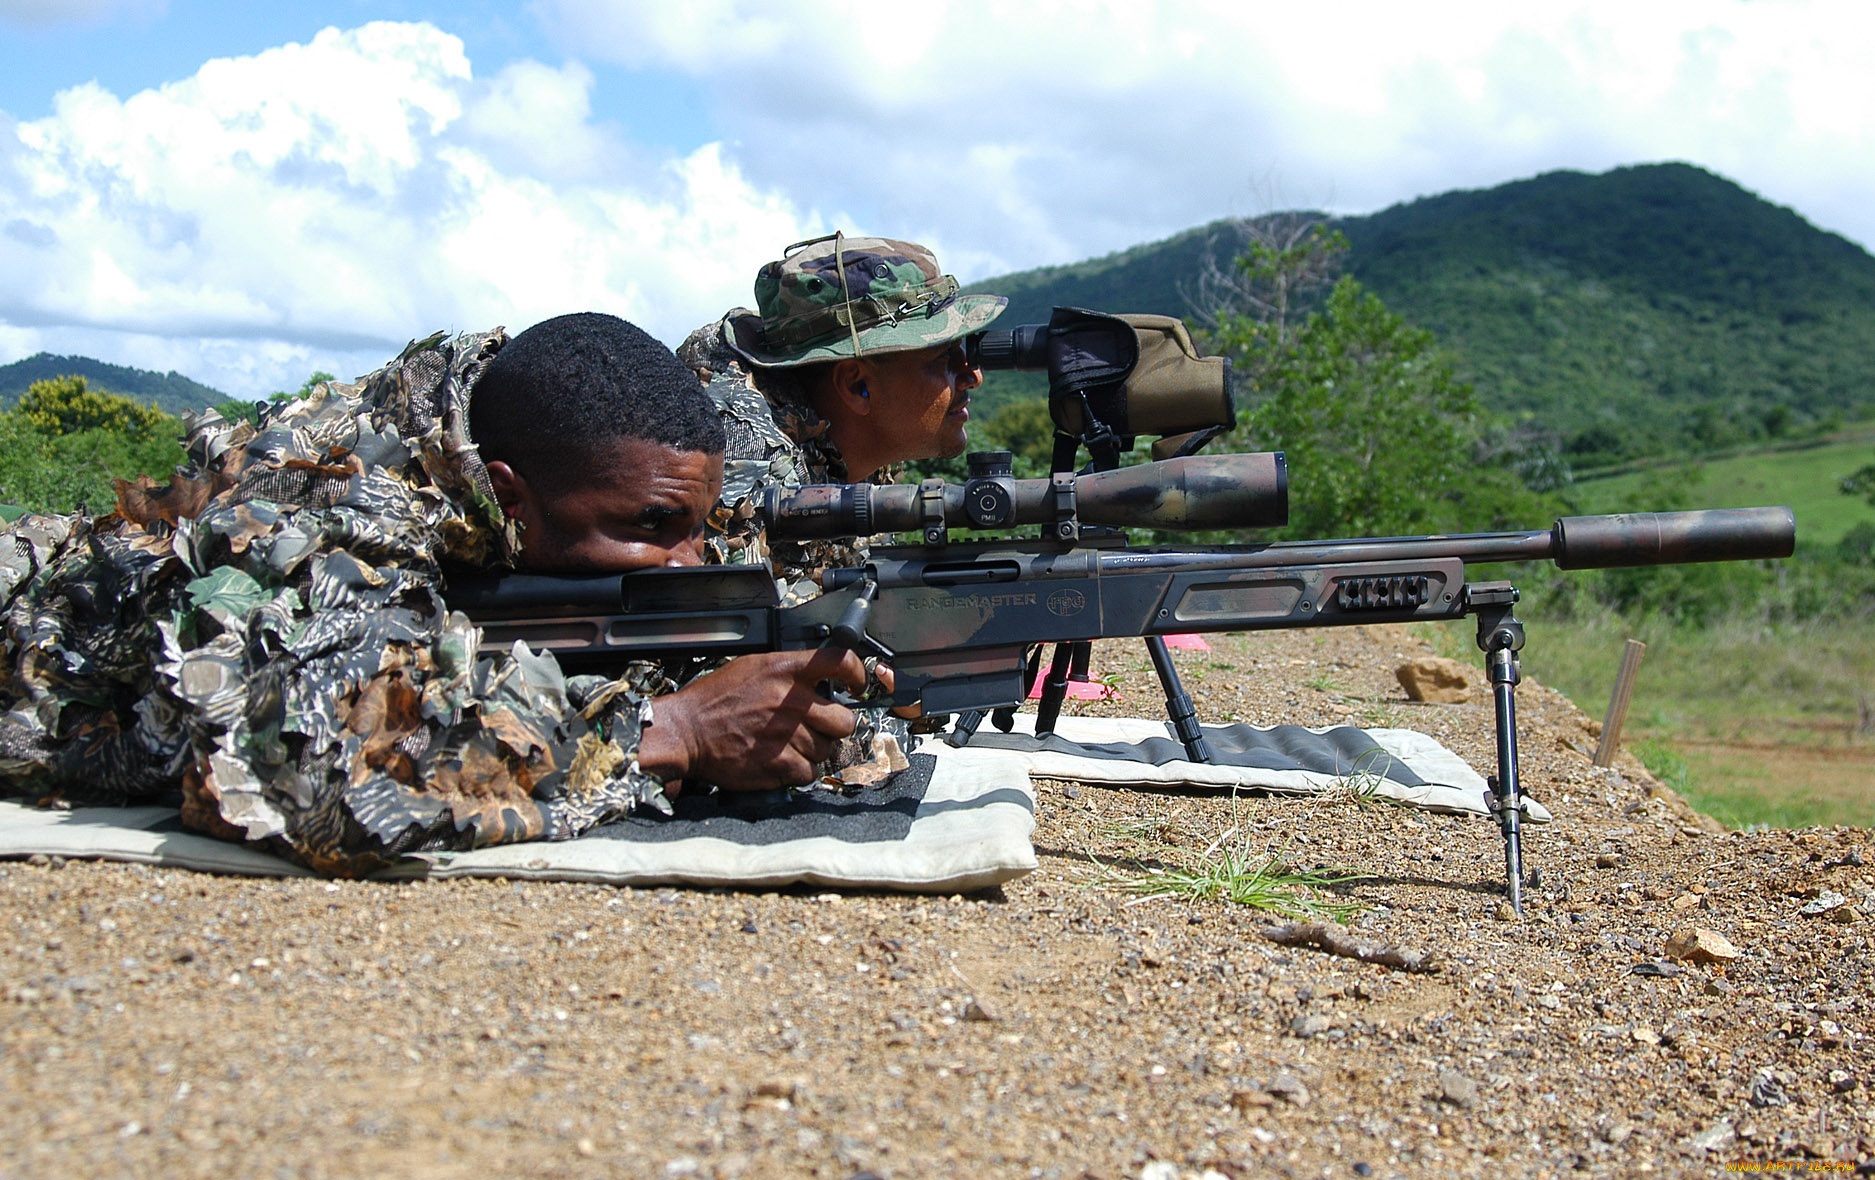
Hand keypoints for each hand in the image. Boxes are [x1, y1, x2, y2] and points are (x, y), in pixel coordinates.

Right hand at [637, 646, 869, 789]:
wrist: (685, 732)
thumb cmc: (715, 700)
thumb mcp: (753, 668)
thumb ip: (790, 672)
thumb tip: (822, 680)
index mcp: (785, 670)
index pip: (841, 663)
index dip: (858, 676)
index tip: (856, 687)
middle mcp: (791, 700)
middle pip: (845, 720)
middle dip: (833, 727)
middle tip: (815, 728)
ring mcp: (786, 734)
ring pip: (828, 750)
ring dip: (812, 751)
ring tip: (787, 744)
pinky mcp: (778, 763)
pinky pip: (810, 772)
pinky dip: (798, 771)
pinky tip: (780, 760)